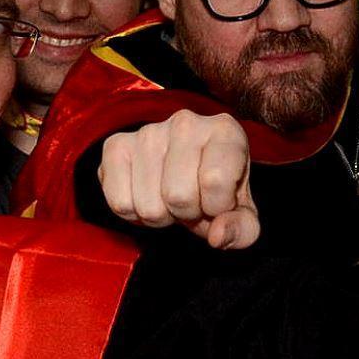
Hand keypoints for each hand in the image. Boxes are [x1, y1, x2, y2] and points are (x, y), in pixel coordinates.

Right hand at [97, 109, 258, 248]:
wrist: (186, 172)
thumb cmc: (218, 190)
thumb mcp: (241, 213)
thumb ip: (242, 229)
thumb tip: (218, 236)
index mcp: (225, 131)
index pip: (215, 180)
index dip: (217, 206)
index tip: (218, 199)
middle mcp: (185, 122)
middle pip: (178, 196)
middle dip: (186, 213)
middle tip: (191, 201)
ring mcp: (147, 132)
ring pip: (149, 205)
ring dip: (161, 215)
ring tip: (169, 197)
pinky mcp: (116, 146)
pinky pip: (119, 203)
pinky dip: (133, 213)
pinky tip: (147, 195)